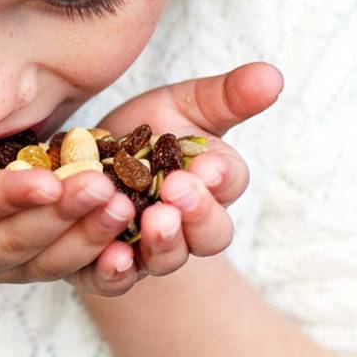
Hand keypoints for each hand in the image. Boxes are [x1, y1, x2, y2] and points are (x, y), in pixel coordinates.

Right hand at [0, 119, 146, 296]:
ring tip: (125, 206)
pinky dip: (104, 257)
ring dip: (90, 236)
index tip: (50, 181)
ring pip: (50, 261)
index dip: (10, 196)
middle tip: (103, 189)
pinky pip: (73, 270)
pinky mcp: (38, 269)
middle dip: (62, 216)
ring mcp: (7, 268)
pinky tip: (134, 235)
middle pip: (18, 240)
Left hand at [85, 62, 283, 288]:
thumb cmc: (142, 134)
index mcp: (210, 186)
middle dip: (197, 214)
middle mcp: (187, 227)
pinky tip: (109, 256)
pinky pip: (114, 281)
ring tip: (151, 220)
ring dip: (162, 242)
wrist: (83, 163)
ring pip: (166, 259)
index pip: (228, 184)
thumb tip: (272, 75)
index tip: (206, 165)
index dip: (219, 177)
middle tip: (177, 191)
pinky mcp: (104, 270)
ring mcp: (148, 252)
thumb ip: (226, 96)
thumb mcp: (181, 105)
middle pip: (209, 234)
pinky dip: (115, 272)